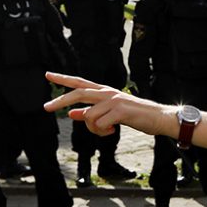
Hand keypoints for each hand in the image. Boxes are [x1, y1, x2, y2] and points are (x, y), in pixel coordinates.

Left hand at [43, 72, 174, 137]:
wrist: (160, 118)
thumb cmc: (137, 116)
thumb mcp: (111, 114)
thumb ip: (92, 112)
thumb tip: (72, 114)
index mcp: (106, 92)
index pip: (81, 83)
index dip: (64, 79)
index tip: (48, 75)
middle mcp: (108, 93)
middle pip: (79, 93)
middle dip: (60, 101)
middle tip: (46, 108)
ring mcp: (114, 101)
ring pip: (89, 115)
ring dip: (93, 129)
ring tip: (106, 131)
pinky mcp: (120, 111)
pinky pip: (100, 124)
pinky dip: (103, 131)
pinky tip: (113, 130)